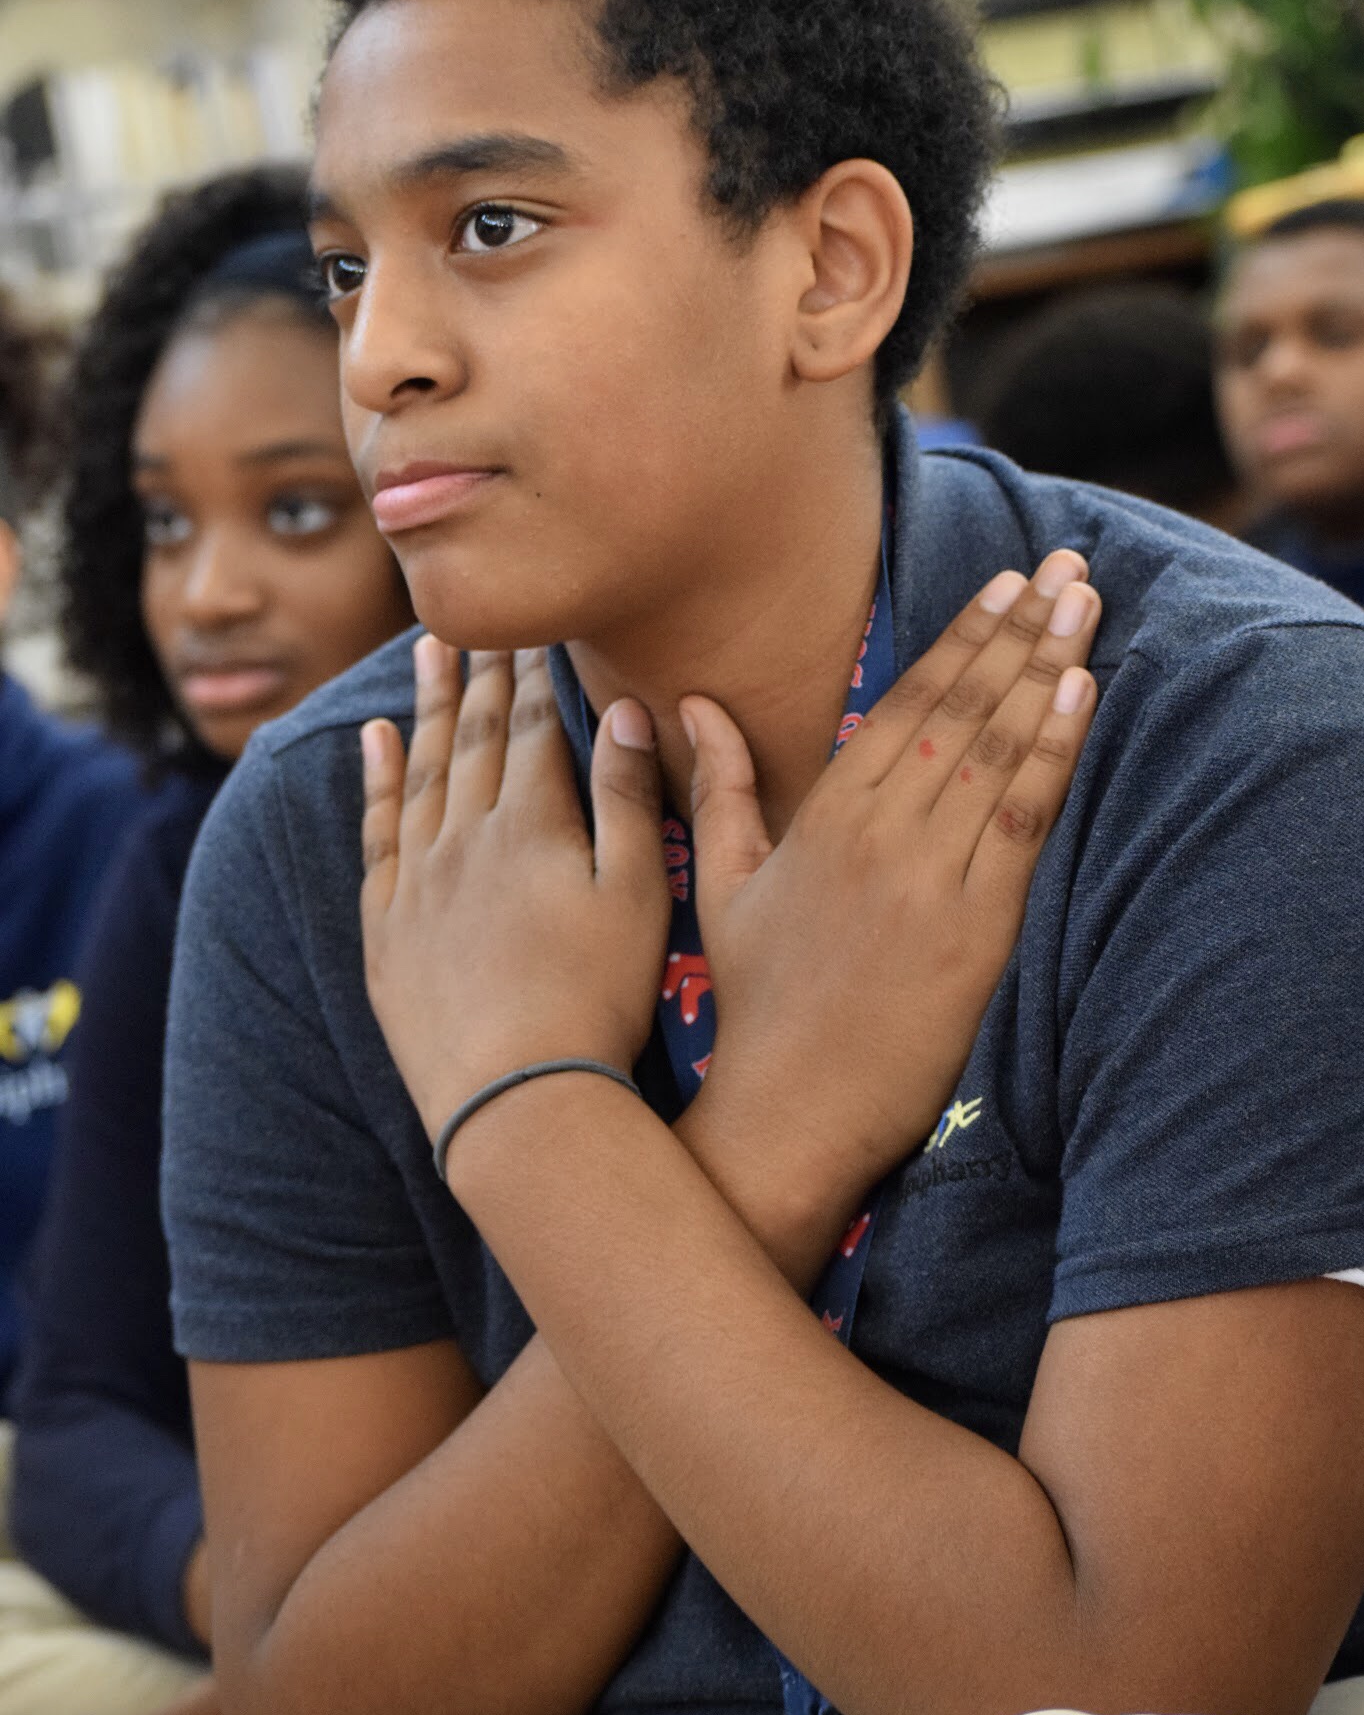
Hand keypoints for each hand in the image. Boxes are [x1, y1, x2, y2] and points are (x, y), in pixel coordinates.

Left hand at [361, 640, 667, 1143]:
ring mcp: (418, 882)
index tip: (534, 619)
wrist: (516, 1099)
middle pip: (472, 737)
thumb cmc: (599, 1001)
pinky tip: (372, 740)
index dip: (534, 668)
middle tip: (478, 616)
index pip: (531, 725)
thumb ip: (629, 798)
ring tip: (428, 651)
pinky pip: (375, 833)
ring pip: (419, 771)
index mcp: (534, 824)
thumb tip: (627, 708)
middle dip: (479, 672)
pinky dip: (373, 779)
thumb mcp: (639, 896)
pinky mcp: (386, 929)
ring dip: (426, 707)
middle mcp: (465, 838)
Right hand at [680, 552, 1098, 1226]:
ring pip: (999, 753)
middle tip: (1072, 569)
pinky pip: (1023, 824)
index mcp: (825, 815)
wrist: (786, 1109)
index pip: (908, 700)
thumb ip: (719, 786)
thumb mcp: (721, 882)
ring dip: (1051, 672)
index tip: (1010, 583)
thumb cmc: (756, 1001)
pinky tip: (1082, 698)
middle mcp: (880, 833)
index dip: (965, 635)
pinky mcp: (975, 931)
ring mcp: (929, 879)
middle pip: (963, 709)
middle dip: (1024, 630)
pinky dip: (1055, 755)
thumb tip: (693, 704)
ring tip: (1091, 608)